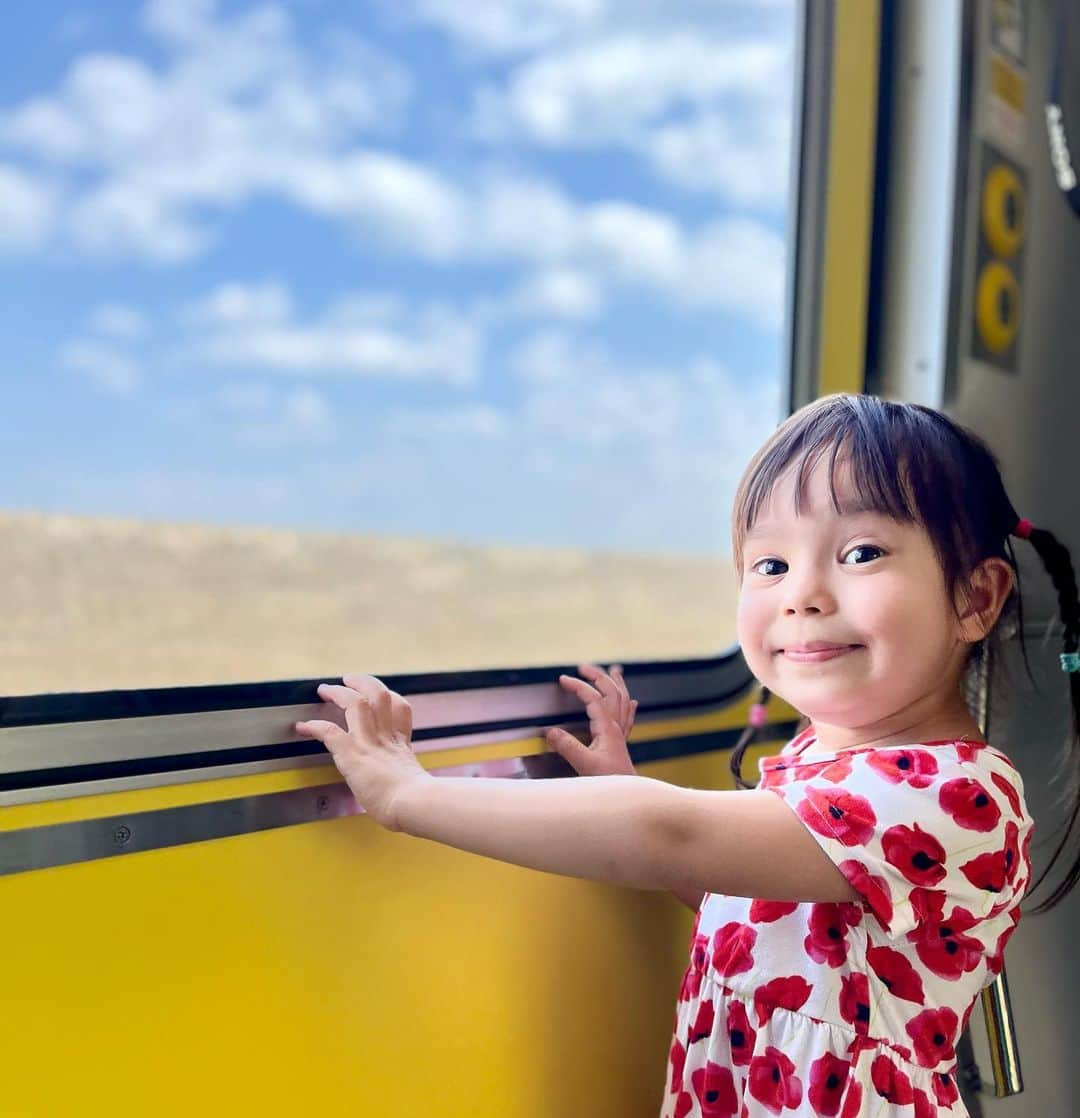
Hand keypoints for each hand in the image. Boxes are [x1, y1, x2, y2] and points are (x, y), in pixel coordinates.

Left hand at [294, 674, 431, 830]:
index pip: (400, 710)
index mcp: (401, 746)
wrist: (413, 802)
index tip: (381, 695)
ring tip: (326, 689)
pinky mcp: (353, 753)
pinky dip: (314, 727)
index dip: (390, 698)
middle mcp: (386, 737)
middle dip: (363, 682)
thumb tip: (403, 797)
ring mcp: (369, 742)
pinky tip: (303, 727)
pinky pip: (329, 731)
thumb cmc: (415, 803)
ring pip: (355, 703)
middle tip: (349, 679)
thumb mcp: (415, 784)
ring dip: (338, 693)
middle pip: (379, 695)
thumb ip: (404, 781)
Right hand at [545, 663, 638, 776]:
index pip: (593, 698)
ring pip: (622, 702)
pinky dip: (628, 705)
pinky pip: (627, 718)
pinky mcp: (620, 745)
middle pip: (611, 693)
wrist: (627, 798)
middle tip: (583, 667)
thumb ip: (567, 747)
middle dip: (598, 676)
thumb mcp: (584, 764)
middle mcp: (616, 728)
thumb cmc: (608, 783)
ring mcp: (620, 735)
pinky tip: (632, 702)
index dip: (578, 686)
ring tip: (615, 671)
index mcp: (607, 729)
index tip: (563, 679)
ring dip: (617, 684)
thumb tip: (550, 731)